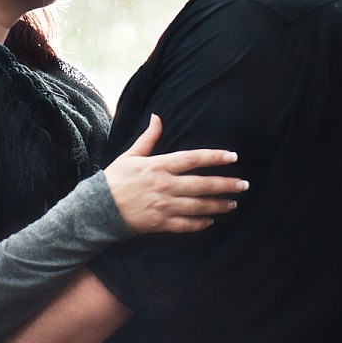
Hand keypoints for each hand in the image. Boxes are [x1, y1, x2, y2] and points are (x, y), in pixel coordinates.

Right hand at [103, 114, 246, 234]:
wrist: (97, 209)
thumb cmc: (113, 179)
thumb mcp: (130, 155)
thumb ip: (148, 138)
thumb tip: (157, 117)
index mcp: (159, 165)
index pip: (193, 158)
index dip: (215, 157)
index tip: (233, 156)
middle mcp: (165, 185)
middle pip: (203, 184)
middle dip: (226, 184)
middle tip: (244, 185)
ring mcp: (164, 206)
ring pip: (199, 206)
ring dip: (218, 205)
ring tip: (232, 203)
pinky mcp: (160, 223)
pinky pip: (186, 225)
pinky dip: (200, 224)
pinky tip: (211, 221)